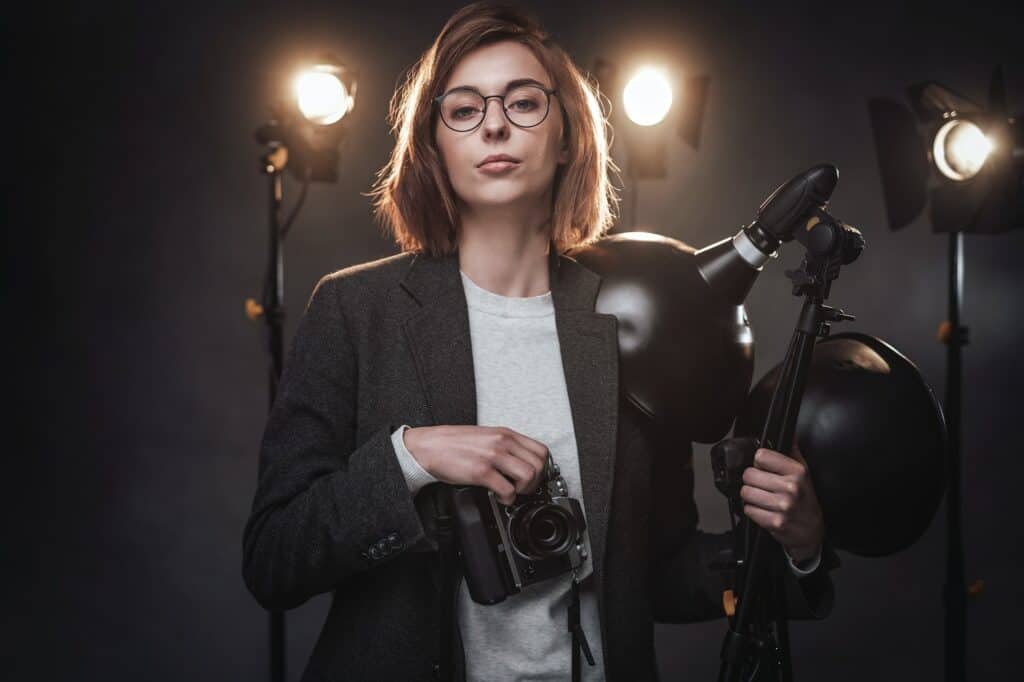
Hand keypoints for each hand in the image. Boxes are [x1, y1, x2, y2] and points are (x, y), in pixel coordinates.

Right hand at [403, 425, 549, 505]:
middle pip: (539, 464)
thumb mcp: (485, 436)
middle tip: (524, 488)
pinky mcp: (481, 471)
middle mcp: (502, 442)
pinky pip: (507, 489)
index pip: (540, 450)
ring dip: (523, 490)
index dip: (542, 468)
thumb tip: (520, 461)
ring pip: (528, 476)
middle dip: (535, 482)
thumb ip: (504, 445)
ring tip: (512, 492)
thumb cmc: (453, 444)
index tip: (535, 477)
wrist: (429, 446)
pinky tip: (500, 497)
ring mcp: (492, 456)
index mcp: (505, 434)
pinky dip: (508, 498)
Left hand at [740, 445, 823, 561]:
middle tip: (763, 486)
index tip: (764, 469)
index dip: (759, 463)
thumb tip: (788, 431)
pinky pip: (748, 510)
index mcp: (798, 472)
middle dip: (752, 481)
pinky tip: (764, 510)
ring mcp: (783, 506)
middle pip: (749, 474)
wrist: (812, 530)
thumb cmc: (805, 499)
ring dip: (750, 496)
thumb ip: (792, 451)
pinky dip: (753, 511)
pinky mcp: (775, 522)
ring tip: (763, 498)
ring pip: (746, 492)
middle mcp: (791, 488)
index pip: (761, 456)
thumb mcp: (804, 472)